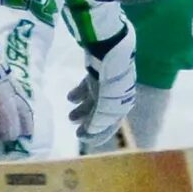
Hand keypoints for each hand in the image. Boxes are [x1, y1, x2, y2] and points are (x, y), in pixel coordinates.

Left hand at [0, 0, 32, 147]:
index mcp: (1, 88)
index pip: (10, 112)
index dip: (10, 127)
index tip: (9, 139)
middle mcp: (5, 81)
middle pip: (19, 102)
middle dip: (24, 117)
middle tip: (28, 131)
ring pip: (13, 93)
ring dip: (15, 107)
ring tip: (16, 117)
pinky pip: (4, 86)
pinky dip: (4, 97)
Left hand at [72, 21, 137, 154]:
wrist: (110, 50)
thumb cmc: (111, 80)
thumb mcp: (106, 105)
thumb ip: (98, 121)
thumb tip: (89, 134)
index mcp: (122, 104)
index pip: (111, 124)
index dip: (99, 134)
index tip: (85, 141)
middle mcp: (117, 94)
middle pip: (102, 113)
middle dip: (89, 123)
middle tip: (76, 131)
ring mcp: (107, 82)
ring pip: (94, 100)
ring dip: (83, 109)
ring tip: (70, 116)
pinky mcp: (98, 71)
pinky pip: (88, 86)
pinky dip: (80, 93)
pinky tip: (70, 97)